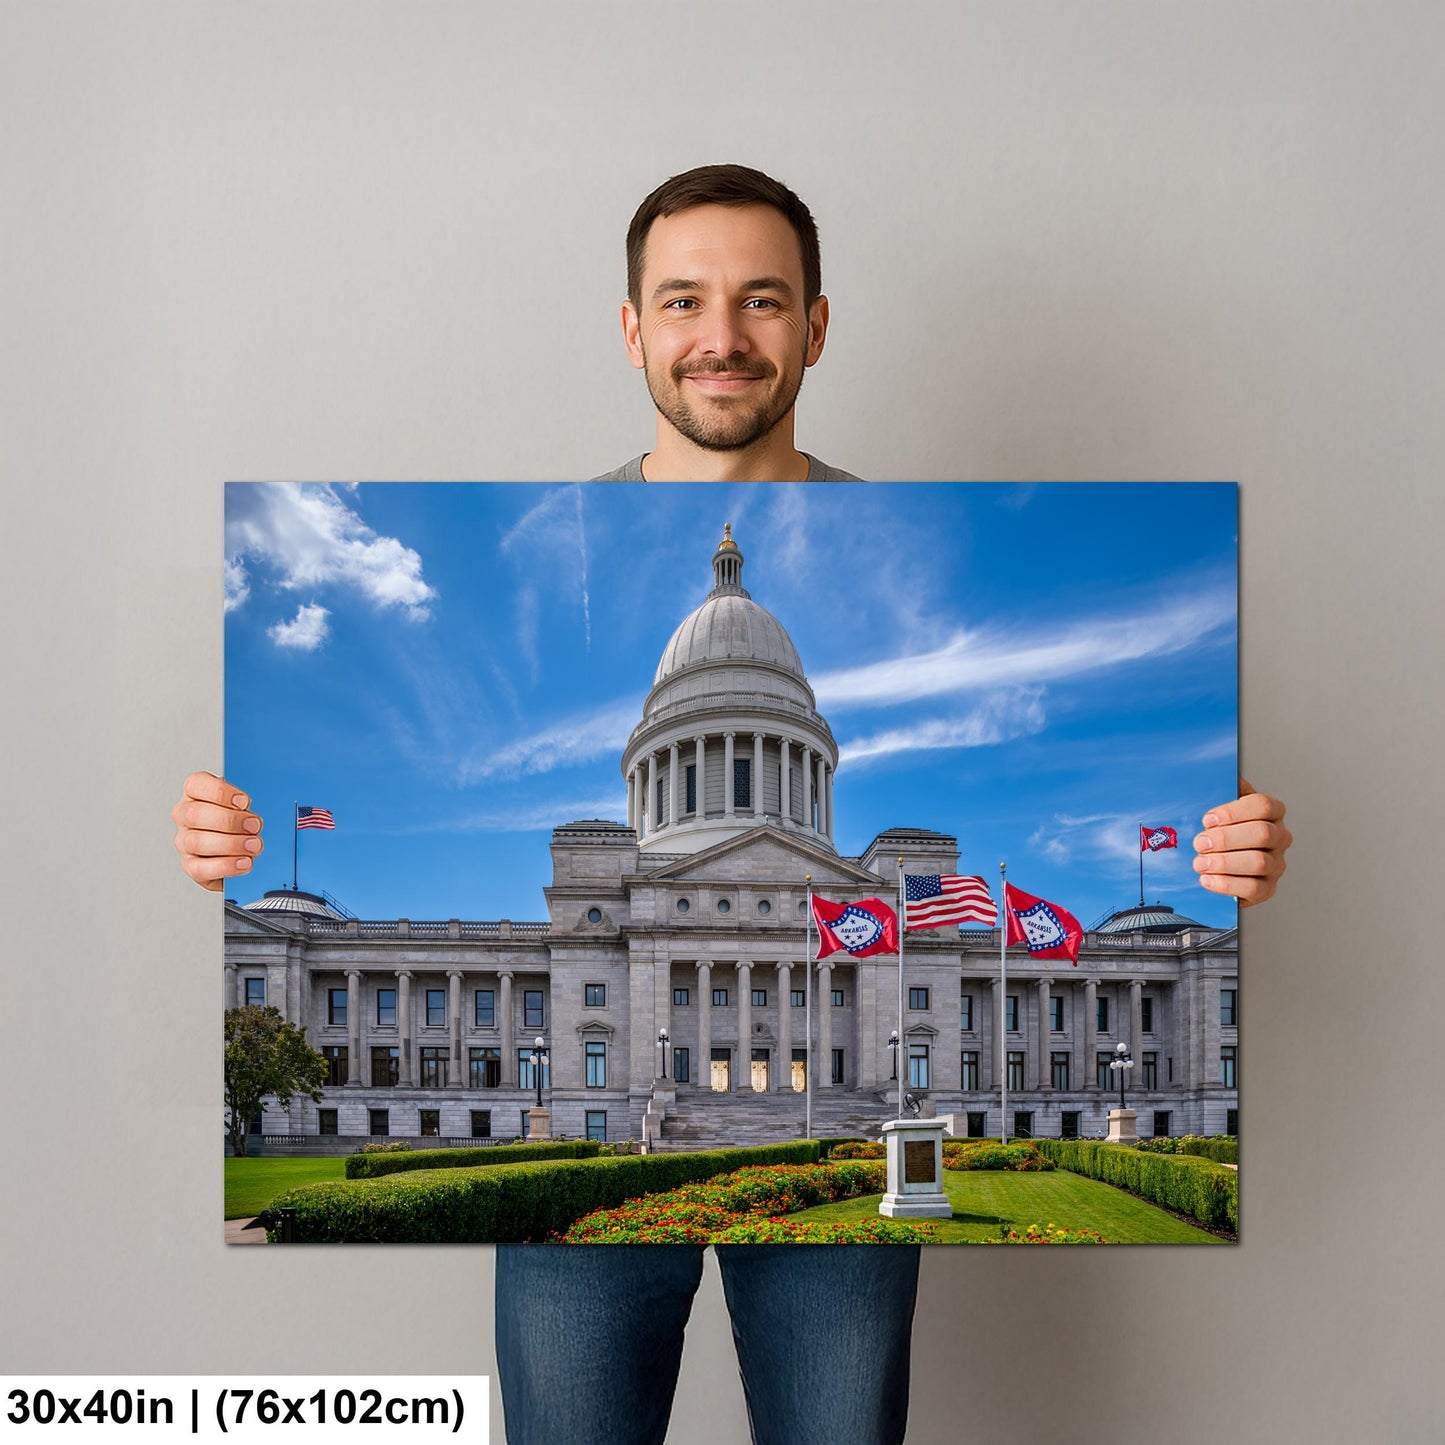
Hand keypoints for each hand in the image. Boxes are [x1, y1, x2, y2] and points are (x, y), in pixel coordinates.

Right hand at [172, 771, 262, 891]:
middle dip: (229, 820)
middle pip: (195, 814)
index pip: (196, 784)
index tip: (244, 801)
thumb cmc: (241, 821)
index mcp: (196, 793)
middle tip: (254, 825)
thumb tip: (260, 807)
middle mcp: (185, 816)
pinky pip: (201, 868)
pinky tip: (244, 862)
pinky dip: (226, 866)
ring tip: (254, 845)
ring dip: (231, 844)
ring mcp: (184, 841)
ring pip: (197, 841)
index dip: (220, 793)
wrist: (240, 849)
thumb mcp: (245, 804)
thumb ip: (247, 803)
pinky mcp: (190, 866)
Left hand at [1193, 777, 1290, 906]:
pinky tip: (1207, 879)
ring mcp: (1276, 864)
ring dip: (1224, 862)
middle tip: (1200, 843)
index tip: (1208, 819)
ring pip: (1258, 862)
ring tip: (1200, 863)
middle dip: (1226, 839)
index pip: (1263, 805)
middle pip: (1262, 834)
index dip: (1234, 812)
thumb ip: (1222, 790)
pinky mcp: (1268, 888)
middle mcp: (1279, 837)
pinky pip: (1253, 888)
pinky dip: (1227, 884)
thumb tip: (1224, 776)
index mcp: (1271, 812)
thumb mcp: (1220, 807)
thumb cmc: (1221, 830)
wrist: (1220, 863)